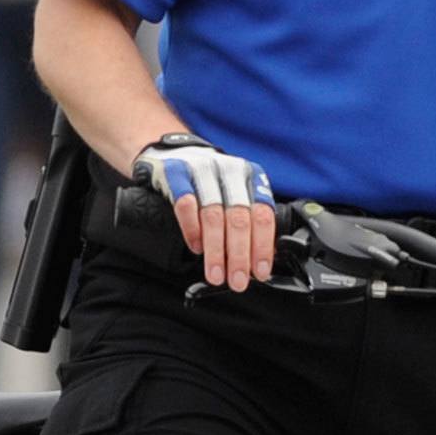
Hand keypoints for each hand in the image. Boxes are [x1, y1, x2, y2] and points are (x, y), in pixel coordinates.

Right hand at [132, 133, 275, 290]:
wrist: (172, 153)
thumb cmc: (210, 182)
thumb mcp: (236, 193)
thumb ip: (248, 219)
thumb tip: (259, 260)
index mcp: (251, 176)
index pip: (263, 213)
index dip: (262, 245)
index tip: (260, 272)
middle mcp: (230, 170)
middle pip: (239, 217)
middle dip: (239, 255)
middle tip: (237, 281)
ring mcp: (202, 169)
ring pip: (213, 215)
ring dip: (216, 250)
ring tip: (216, 274)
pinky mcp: (175, 173)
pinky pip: (185, 205)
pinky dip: (192, 230)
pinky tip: (196, 247)